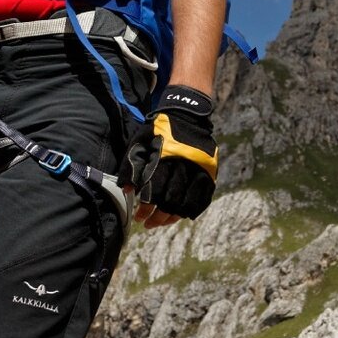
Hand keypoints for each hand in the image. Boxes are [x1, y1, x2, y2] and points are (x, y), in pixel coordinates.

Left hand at [128, 85, 217, 227]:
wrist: (186, 113)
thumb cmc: (158, 131)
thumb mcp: (139, 142)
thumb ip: (130, 166)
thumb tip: (127, 191)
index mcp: (164, 158)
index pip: (156, 192)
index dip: (146, 209)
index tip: (139, 216)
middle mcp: (184, 165)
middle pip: (172, 201)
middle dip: (158, 217)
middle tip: (149, 223)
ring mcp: (200, 169)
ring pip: (189, 202)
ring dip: (174, 216)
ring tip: (163, 222)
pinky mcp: (210, 171)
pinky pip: (204, 197)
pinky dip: (194, 209)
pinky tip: (183, 215)